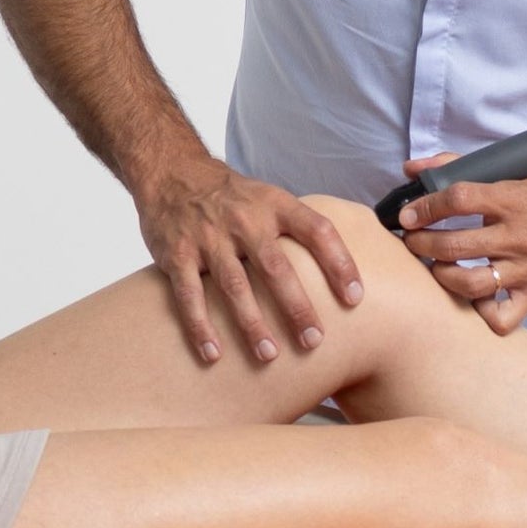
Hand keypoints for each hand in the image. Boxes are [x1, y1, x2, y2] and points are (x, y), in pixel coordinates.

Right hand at [131, 154, 368, 365]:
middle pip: (276, 267)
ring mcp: (209, 238)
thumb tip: (345, 267)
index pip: (316, 230)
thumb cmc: (232, 196)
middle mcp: (244, 220)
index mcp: (274, 205)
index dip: (339, 263)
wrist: (171, 172)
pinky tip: (214, 354)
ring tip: (269, 355)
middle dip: (296, 307)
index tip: (355, 298)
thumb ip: (299, 227)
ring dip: (252, 324)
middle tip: (314, 340)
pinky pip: (190, 296)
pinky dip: (200, 327)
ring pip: (235, 286)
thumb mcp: (269, 197)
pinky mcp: (177, 255)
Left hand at [395, 161, 526, 334]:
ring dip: (442, 277)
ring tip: (435, 268)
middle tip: (413, 241)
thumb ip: (458, 167)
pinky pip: (503, 317)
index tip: (408, 214)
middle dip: (421, 244)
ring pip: (471, 284)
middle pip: (455, 245)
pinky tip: (473, 298)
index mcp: (512, 199)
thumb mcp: (510, 173)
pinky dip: (482, 312)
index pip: (458, 199)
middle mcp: (519, 236)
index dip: (424, 207)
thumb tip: (412, 169)